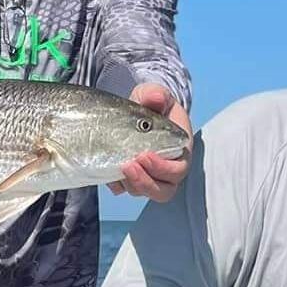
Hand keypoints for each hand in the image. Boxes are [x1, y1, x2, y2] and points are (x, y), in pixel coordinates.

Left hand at [109, 83, 190, 202]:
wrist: (140, 110)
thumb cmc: (152, 104)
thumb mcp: (153, 94)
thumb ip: (155, 94)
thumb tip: (156, 97)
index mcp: (179, 150)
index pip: (178, 169)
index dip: (162, 168)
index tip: (144, 155)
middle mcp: (168, 168)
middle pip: (164, 190)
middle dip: (146, 182)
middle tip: (128, 166)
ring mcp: (150, 175)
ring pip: (145, 192)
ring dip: (131, 184)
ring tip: (118, 167)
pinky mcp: (133, 177)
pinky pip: (125, 189)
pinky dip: (117, 184)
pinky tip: (107, 171)